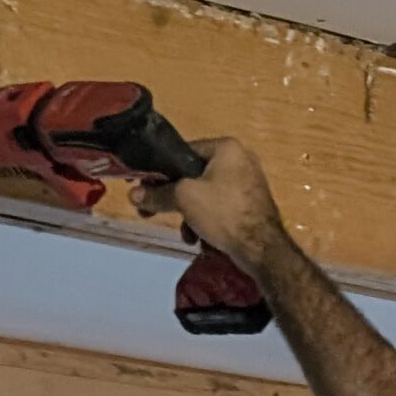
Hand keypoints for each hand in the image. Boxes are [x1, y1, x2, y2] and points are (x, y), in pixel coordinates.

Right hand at [131, 136, 285, 276]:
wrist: (262, 248)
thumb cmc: (223, 212)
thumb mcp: (184, 198)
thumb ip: (158, 194)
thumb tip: (133, 195)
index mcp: (226, 147)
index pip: (184, 152)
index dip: (162, 170)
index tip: (146, 188)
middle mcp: (240, 160)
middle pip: (194, 176)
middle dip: (175, 200)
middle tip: (154, 213)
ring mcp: (248, 184)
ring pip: (206, 196)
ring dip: (191, 216)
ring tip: (187, 234)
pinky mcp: (251, 206)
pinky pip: (220, 209)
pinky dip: (209, 223)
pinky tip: (203, 240)